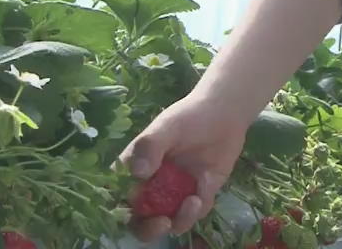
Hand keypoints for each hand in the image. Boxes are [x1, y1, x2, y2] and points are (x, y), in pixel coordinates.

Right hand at [119, 93, 248, 240]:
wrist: (225, 114)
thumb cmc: (189, 116)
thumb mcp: (166, 126)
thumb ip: (149, 146)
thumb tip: (138, 173)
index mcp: (135, 169)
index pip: (116, 195)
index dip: (117, 210)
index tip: (129, 213)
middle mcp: (152, 186)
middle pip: (140, 219)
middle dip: (148, 229)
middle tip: (163, 223)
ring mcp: (175, 194)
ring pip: (170, 221)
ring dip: (180, 219)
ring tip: (194, 201)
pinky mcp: (198, 197)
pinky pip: (195, 214)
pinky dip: (200, 205)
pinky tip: (208, 180)